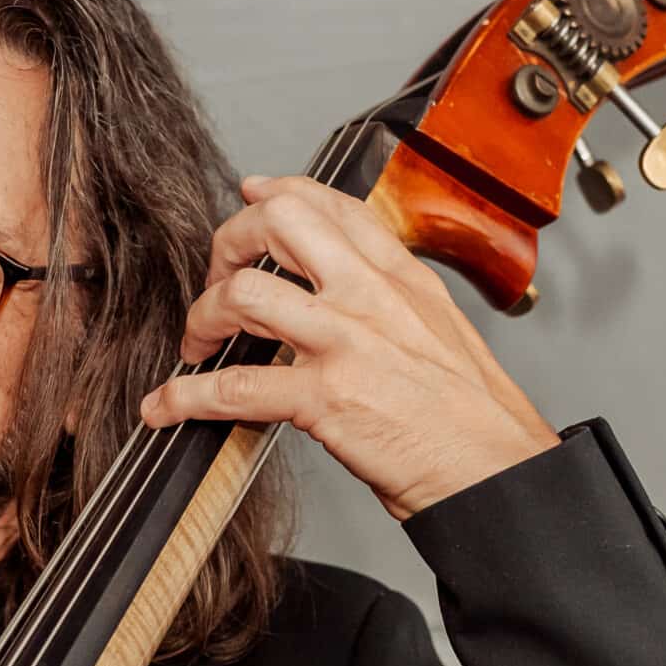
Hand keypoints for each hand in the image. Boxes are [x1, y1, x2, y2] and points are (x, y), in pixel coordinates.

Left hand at [141, 174, 559, 519]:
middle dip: (229, 242)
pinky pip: (233, 388)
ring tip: (197, 345)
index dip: (279, 192)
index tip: (252, 195)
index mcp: (403, 279)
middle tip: (216, 279)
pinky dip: (185, 396)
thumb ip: (394, 305)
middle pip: (279, 224)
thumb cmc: (473, 419)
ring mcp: (346, 344)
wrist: (498, 473)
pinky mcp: (325, 400)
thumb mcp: (443, 335)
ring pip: (245, 293)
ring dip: (202, 317)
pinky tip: (167, 405)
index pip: (333, 206)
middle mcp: (372, 297)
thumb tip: (352, 295)